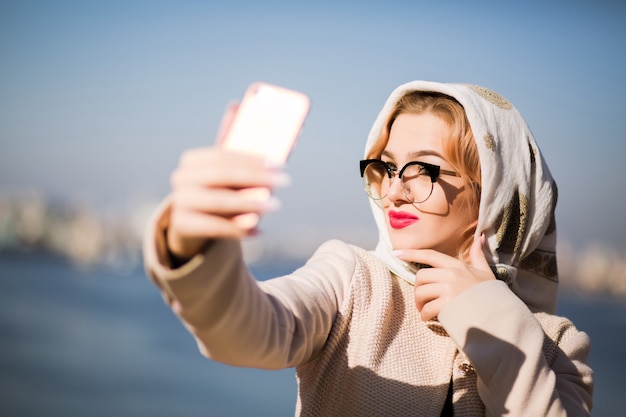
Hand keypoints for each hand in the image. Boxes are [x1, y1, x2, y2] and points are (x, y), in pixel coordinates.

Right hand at [166, 105, 289, 259]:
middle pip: (222, 176)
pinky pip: (214, 228)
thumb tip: (237, 104)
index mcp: (192, 159)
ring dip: (250, 204)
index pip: (224, 155)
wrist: (191, 225)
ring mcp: (179, 202)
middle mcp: (181, 178)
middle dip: (256, 178)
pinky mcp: (183, 226)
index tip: (280, 165)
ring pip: (218, 202)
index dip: (253, 159)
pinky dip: (239, 229)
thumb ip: (231, 142)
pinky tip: (259, 230)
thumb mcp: (224, 167)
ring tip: (275, 206)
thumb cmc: (216, 190)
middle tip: (283, 182)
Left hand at [394, 235, 494, 320]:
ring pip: (421, 293)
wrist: (500, 314)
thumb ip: (478, 255)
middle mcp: (451, 274)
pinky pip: (427, 309)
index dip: (412, 253)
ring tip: (424, 310)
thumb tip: (480, 237)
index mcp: (456, 265)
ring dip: (419, 304)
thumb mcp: (485, 272)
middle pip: (420, 277)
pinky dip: (424, 316)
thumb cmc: (491, 294)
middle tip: (422, 300)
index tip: (396, 253)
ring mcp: (449, 289)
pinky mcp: (448, 305)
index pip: (430, 255)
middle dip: (418, 289)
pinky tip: (428, 319)